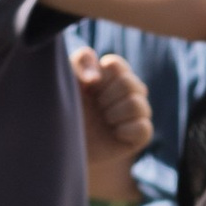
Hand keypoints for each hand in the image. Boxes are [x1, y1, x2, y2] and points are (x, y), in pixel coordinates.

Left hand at [72, 43, 152, 198]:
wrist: (61, 144)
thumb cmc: (62, 109)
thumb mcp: (65, 78)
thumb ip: (81, 62)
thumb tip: (96, 78)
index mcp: (111, 74)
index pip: (116, 65)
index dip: (100, 78)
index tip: (87, 90)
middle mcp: (128, 90)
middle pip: (129, 83)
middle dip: (107, 97)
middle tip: (96, 107)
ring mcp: (135, 112)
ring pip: (138, 104)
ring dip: (115, 113)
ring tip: (104, 120)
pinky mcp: (139, 135)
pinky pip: (144, 128)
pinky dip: (126, 130)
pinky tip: (114, 134)